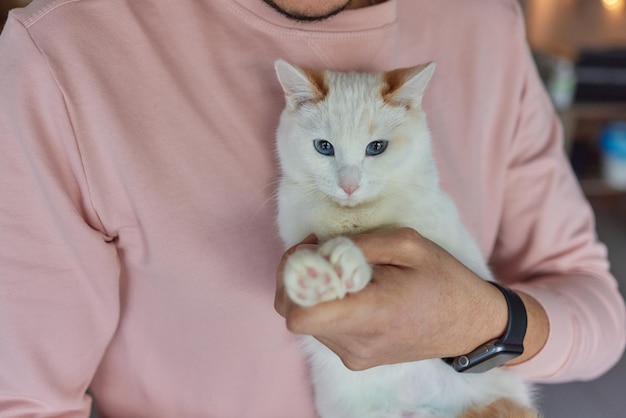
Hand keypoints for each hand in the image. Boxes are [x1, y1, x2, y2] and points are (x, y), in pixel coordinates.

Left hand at [274, 228, 511, 370]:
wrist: (471, 325)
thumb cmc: (444, 281)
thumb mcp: (408, 244)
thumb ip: (358, 244)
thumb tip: (320, 248)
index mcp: (370, 313)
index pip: (299, 315)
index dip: (292, 278)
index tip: (312, 252)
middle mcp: (356, 343)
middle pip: (294, 314)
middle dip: (297, 279)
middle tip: (320, 252)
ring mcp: (355, 356)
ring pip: (306, 321)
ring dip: (312, 292)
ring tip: (341, 270)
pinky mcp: (357, 359)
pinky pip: (323, 330)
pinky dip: (325, 305)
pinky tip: (349, 288)